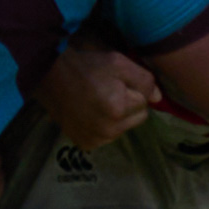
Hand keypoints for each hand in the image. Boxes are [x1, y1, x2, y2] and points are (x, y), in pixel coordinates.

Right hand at [36, 47, 160, 149]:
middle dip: (129, 106)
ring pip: (122, 129)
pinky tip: (90, 113)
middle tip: (109, 91)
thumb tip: (158, 98)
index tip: (117, 82)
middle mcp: (107, 131)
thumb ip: (144, 80)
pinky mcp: (85, 144)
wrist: (50, 76)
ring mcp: (95, 140)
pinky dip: (102, 126)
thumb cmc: (86, 66)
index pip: (144, 103)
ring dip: (116, 118)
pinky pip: (106, 136)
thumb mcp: (118, 63)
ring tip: (98, 101)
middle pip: (136, 119)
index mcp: (118, 109)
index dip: (133, 90)